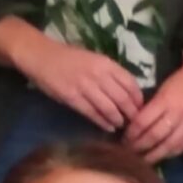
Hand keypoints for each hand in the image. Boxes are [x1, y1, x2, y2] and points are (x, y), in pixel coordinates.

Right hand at [0, 19, 143, 131]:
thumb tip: (126, 91)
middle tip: (135, 123)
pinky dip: (102, 122)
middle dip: (131, 113)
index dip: (138, 98)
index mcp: (105, 63)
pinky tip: (108, 127)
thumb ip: (109, 72)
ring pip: (109, 108)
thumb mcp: (93, 59)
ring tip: (121, 126)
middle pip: (122, 98)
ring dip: (118, 119)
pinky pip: (92, 113)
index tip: (141, 108)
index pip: (130, 83)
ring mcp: (85, 86)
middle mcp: (98, 74)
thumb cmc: (68, 57)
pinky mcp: (72, 97)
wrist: (41, 55)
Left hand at [122, 58, 182, 162]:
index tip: (124, 140)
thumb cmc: (181, 80)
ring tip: (144, 160)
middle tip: (130, 153)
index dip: (132, 134)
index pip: (143, 121)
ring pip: (169, 145)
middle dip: (140, 147)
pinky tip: (162, 156)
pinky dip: (171, 153)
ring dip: (154, 155)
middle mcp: (178, 112)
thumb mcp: (163, 89)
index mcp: (165, 99)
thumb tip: (136, 126)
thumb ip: (151, 108)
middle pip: (155, 135)